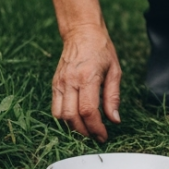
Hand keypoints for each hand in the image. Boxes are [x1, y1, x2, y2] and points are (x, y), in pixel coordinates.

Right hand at [51, 25, 122, 141]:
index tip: (104, 136)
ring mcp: (59, 83)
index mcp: (87, 77)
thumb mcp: (115, 71)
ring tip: (87, 130)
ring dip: (73, 128)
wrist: (82, 33)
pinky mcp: (54, 84)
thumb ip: (113, 97)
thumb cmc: (102, 50)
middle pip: (71, 117)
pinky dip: (64, 118)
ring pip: (60, 115)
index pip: (88, 110)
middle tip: (96, 136)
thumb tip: (115, 120)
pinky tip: (77, 119)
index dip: (96, 127)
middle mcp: (70, 81)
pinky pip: (55, 108)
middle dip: (84, 132)